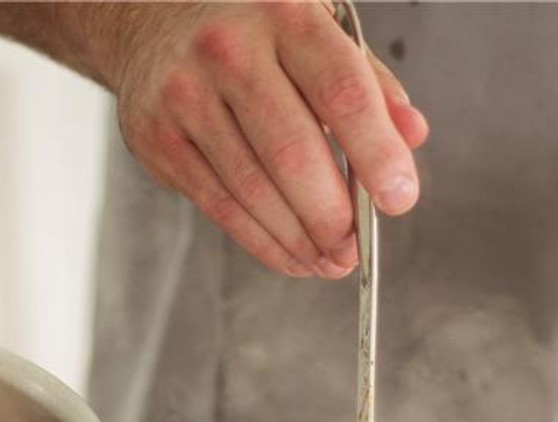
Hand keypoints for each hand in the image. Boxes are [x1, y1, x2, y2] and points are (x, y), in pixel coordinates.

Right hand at [99, 1, 428, 278]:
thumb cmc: (245, 26)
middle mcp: (229, 51)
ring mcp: (186, 97)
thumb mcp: (314, 27)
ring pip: (253, 189)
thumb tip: (410, 136)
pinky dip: (261, 240)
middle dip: (332, 215)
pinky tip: (290, 253)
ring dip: (299, 239)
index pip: (342, 92)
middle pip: (292, 152)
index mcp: (284, 13)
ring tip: (329, 260)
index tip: (399, 198)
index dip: (376, 153)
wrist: (147, 19)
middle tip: (355, 248)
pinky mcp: (159, 140)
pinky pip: (219, 205)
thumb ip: (366, 81)